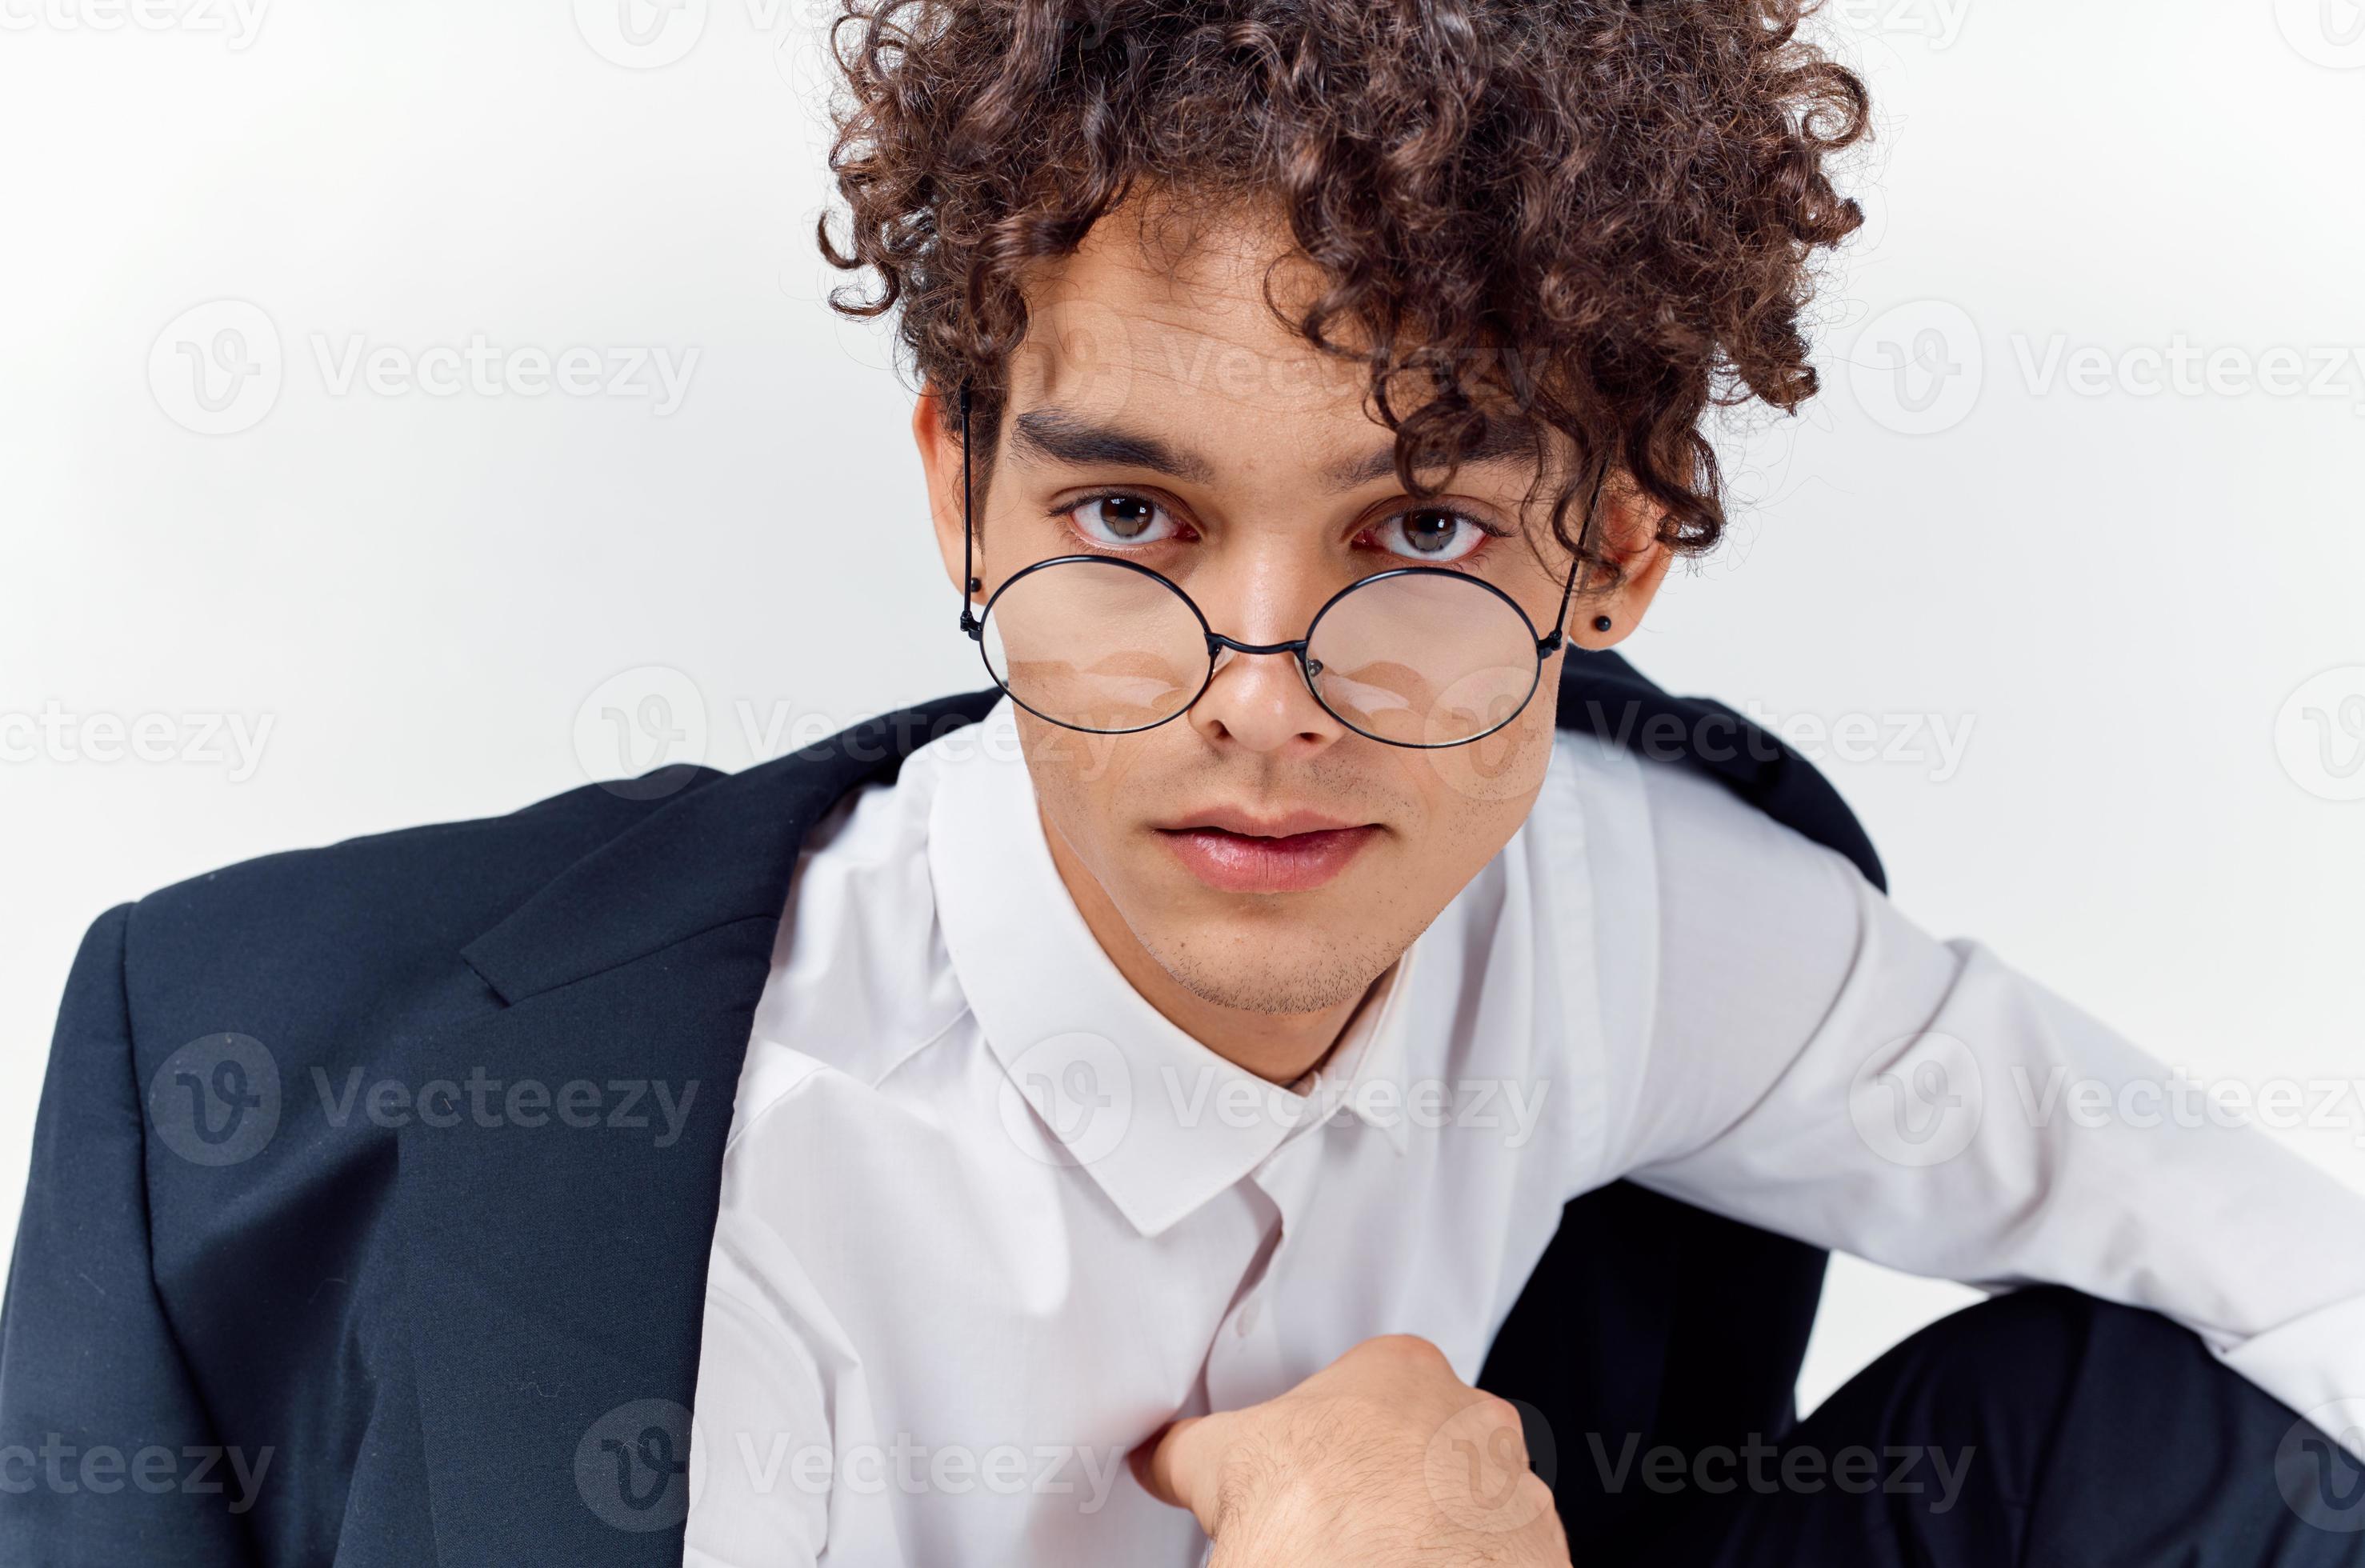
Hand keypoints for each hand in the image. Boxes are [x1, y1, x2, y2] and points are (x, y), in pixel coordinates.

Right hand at [1132, 1334, 1570, 1564]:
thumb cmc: (1325, 1526)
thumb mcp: (1220, 1465)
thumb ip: (1187, 1448)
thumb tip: (1161, 1455)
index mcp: (1401, 1368)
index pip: (1360, 1383)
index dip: (1323, 1431)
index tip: (1302, 1465)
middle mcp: (1473, 1418)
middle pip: (1416, 1440)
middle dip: (1376, 1481)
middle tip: (1329, 1521)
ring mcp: (1513, 1490)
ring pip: (1461, 1500)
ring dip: (1423, 1528)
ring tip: (1367, 1558)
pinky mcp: (1536, 1555)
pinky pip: (1493, 1555)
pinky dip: (1453, 1565)